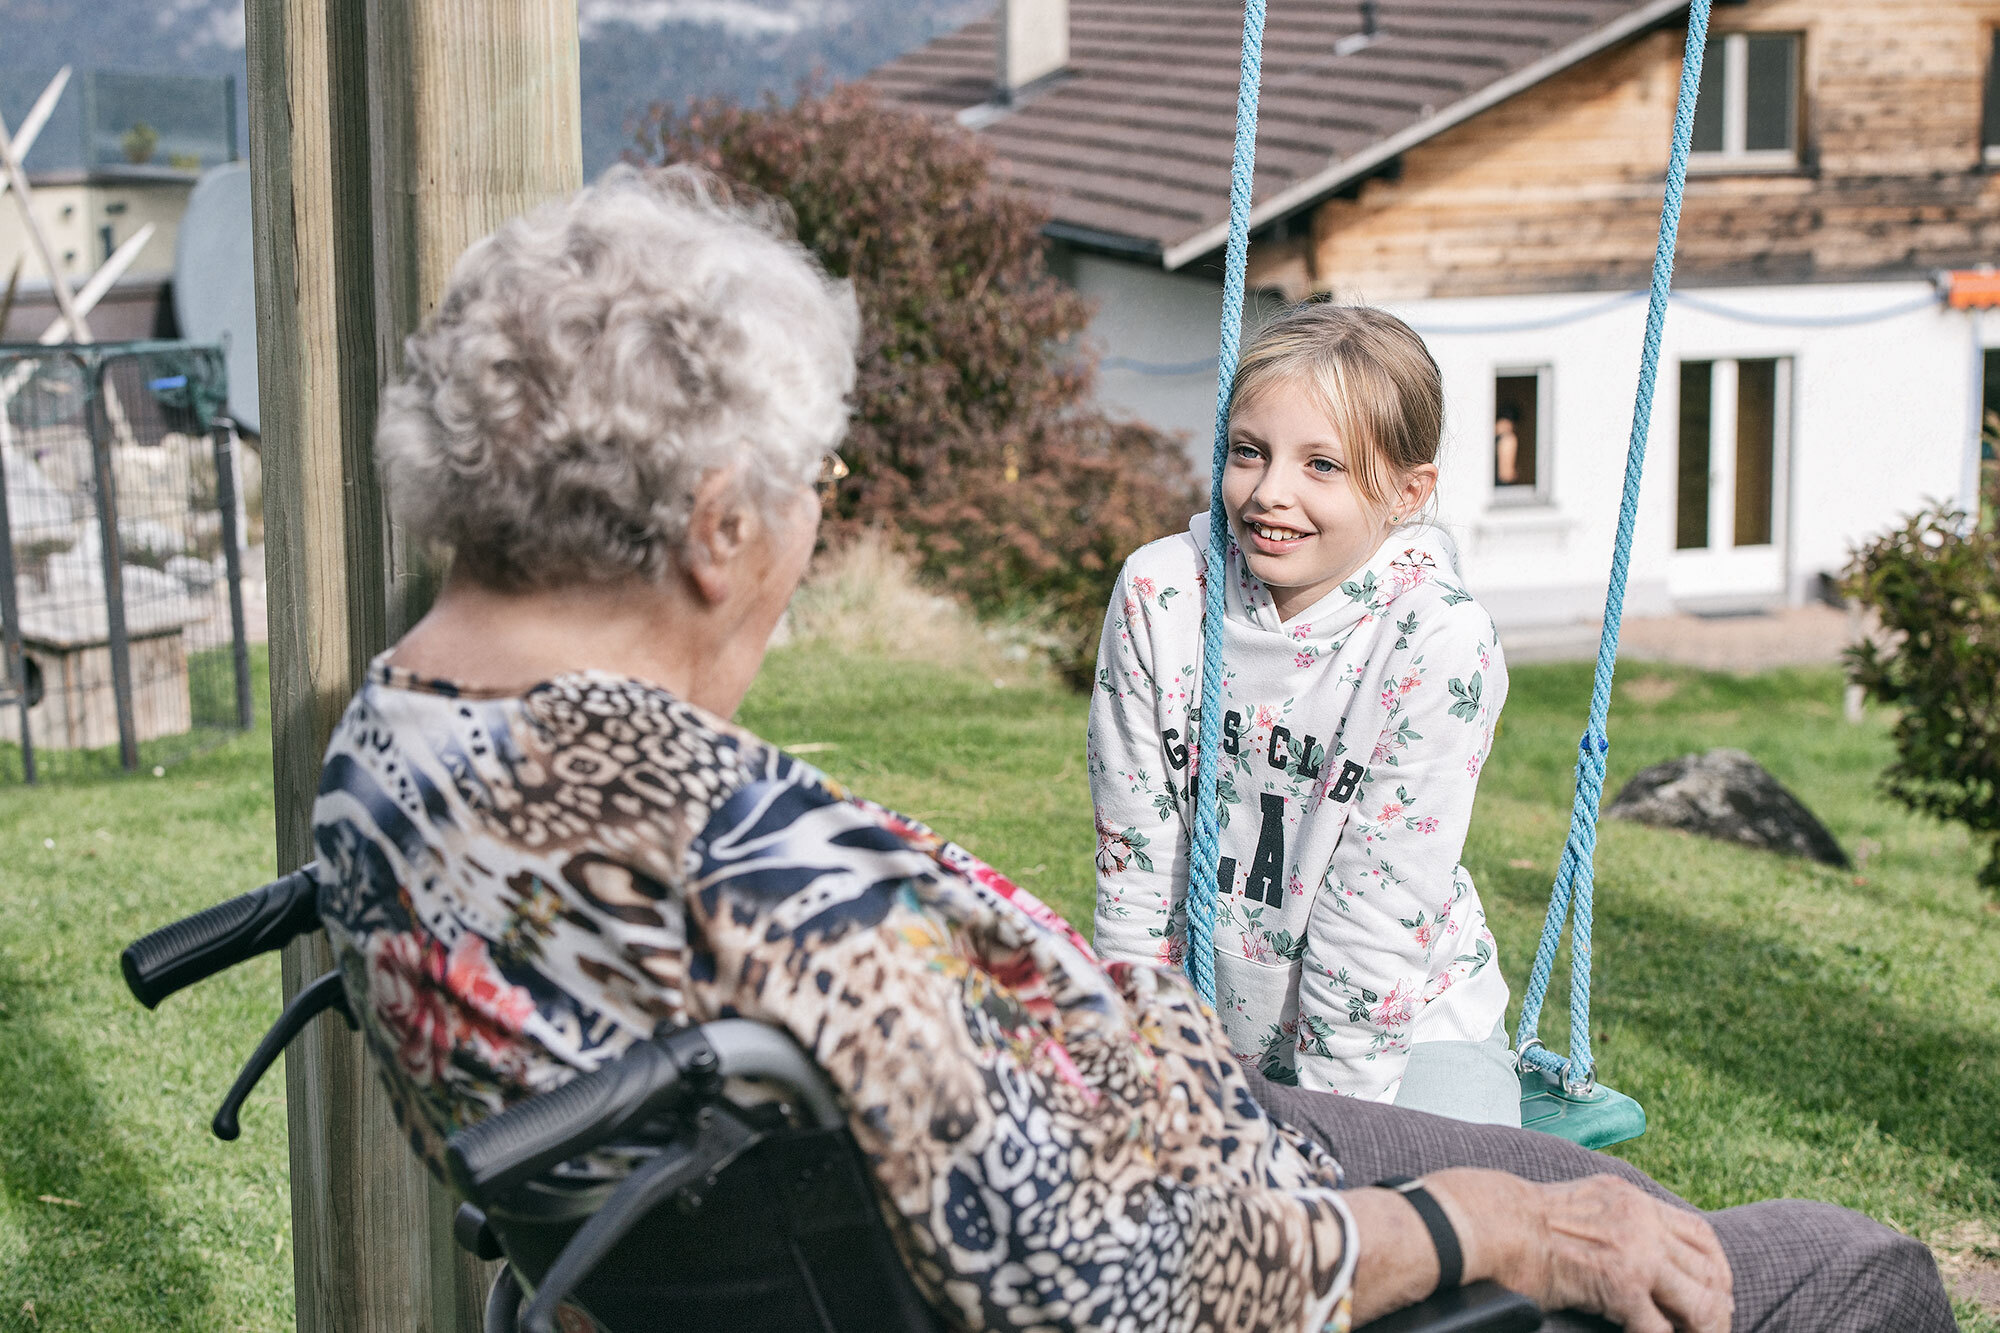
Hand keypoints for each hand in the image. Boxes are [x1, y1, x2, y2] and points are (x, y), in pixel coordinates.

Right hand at [1528, 1174, 1732, 1332]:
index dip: (1716, 1268)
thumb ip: (1616, 1219)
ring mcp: (1635, 1251)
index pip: (1700, 1232)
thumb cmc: (1520, 1222)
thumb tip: (1637, 1252)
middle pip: (1709, 1268)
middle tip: (1710, 1329)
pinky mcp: (1620, 1284)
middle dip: (1717, 1306)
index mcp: (1632, 1199)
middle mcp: (1641, 1220)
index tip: (1715, 1292)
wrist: (1491, 1224)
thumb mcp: (1581, 1205)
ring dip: (1703, 1330)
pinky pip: (1659, 1327)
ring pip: (1700, 1301)